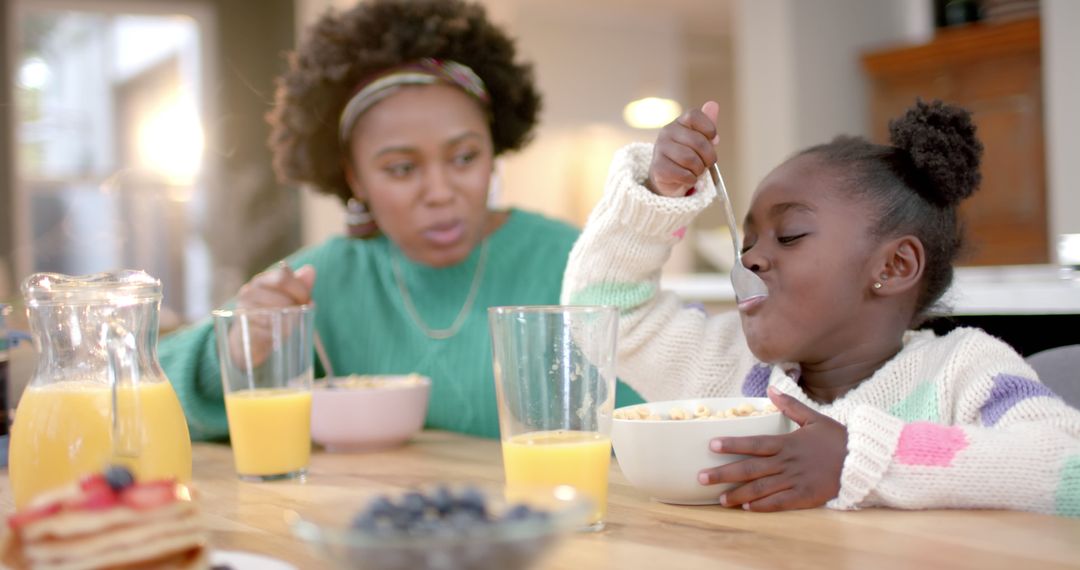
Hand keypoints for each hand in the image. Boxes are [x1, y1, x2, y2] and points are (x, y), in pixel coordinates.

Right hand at [228, 263, 315, 366]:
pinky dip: (277, 331)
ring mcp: (244, 309)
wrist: (250, 339)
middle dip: (295, 306)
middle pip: (280, 296)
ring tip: (292, 324)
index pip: (283, 276)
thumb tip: (310, 270)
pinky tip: (281, 332)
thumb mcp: (289, 299)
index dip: (300, 289)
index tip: (309, 302)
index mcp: (262, 280)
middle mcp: (249, 291)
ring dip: (288, 320)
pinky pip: (265, 329)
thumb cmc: (273, 314)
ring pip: (273, 312)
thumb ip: (300, 285)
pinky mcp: (243, 328)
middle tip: (301, 315)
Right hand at [646, 101, 720, 196]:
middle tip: (708, 163)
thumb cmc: (687, 156)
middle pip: (698, 142)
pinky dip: (691, 179)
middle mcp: (667, 132)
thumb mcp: (700, 140)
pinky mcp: (658, 167)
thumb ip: (708, 125)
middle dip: (709, 157)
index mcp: (679, 122)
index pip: (694, 115)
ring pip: (690, 159)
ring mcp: (660, 149)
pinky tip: (688, 178)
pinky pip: (683, 174)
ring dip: (699, 170)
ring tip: (696, 171)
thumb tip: (713, 105)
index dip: (708, 128)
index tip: (712, 138)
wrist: (666, 177)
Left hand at [697, 386, 847, 511]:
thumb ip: (790, 406)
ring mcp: (795, 481)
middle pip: (750, 469)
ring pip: (761, 489)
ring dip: (739, 494)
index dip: (732, 445)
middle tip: (702, 478)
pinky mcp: (805, 496)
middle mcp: (787, 463)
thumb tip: (771, 389)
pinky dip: (763, 506)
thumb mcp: (815, 418)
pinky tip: (747, 509)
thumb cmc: (837, 439)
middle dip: (724, 474)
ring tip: (720, 499)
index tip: (711, 445)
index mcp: (787, 443)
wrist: (863, 461)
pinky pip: (779, 502)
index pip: (754, 444)